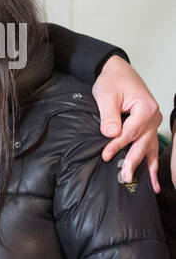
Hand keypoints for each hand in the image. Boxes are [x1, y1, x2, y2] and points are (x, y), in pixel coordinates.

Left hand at [93, 55, 162, 191]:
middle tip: (124, 177)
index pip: (130, 132)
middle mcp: (153, 117)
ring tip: (151, 187)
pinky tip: (153, 179)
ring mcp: (153, 123)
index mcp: (145, 109)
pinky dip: (151, 161)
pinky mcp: (148, 126)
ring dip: (148, 167)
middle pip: (143, 143)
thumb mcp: (106, 96)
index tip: (106, 155)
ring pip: (150, 147)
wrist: (117, 71)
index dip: (117, 145)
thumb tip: (110, 135)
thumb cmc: (112, 81)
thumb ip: (109, 117)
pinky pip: (151, 146)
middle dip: (134, 161)